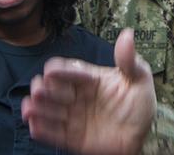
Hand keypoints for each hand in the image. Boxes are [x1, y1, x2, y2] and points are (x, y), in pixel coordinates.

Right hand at [22, 28, 155, 154]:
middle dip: (44, 89)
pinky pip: (55, 134)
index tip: (52, 70)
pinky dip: (43, 130)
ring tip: (29, 108)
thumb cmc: (140, 104)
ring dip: (38, 109)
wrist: (144, 135)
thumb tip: (127, 35)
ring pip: (51, 111)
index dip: (61, 70)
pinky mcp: (74, 138)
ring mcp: (75, 117)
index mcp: (90, 79)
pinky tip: (33, 125)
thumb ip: (130, 60)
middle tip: (39, 88)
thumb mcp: (140, 79)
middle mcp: (78, 96)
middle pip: (55, 90)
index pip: (71, 70)